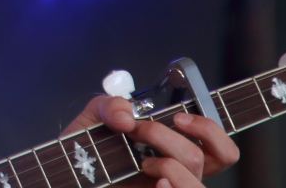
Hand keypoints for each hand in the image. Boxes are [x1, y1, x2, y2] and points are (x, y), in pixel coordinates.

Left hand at [61, 96, 239, 187]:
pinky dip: (170, 185)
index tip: (178, 118)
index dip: (211, 131)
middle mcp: (176, 177)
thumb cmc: (83, 152)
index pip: (221, 150)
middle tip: (139, 133)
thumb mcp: (92, 118)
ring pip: (194, 181)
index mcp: (173, 155)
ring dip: (168, 164)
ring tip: (142, 164)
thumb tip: (126, 116)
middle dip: (167, 138)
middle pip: (203, 159)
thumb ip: (109, 105)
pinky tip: (153, 182)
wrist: (65, 178)